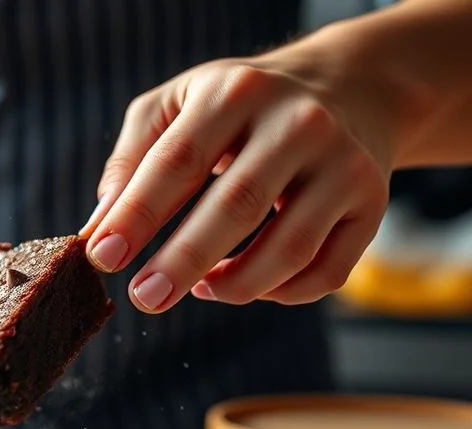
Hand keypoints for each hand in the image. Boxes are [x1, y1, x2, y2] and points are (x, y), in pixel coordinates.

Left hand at [81, 51, 393, 312]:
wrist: (350, 86)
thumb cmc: (240, 107)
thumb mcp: (178, 105)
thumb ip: (131, 161)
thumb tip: (99, 228)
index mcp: (236, 93)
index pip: (178, 160)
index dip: (137, 214)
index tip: (102, 256)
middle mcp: (298, 124)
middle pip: (236, 206)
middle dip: (183, 261)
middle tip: (144, 298)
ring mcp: (343, 165)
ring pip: (288, 250)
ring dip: (234, 285)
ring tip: (197, 289)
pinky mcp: (372, 204)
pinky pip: (325, 272)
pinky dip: (278, 293)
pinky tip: (242, 282)